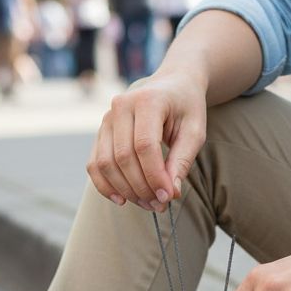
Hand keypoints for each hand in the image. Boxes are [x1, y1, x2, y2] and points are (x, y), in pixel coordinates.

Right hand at [87, 70, 206, 209]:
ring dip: (125, 190)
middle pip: (124, 157)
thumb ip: (182, 161)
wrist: (172, 85)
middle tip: (160, 205)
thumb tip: (170, 193)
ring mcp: (107, 118)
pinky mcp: (101, 131)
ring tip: (147, 204)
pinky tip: (122, 200)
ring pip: (106, 163)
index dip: (154, 176)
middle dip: (141, 187)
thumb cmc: (186, 108)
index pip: (145, 145)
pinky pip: (94, 163)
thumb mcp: (195, 131)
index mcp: (147, 100)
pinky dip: (105, 185)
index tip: (168, 197)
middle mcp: (121, 106)